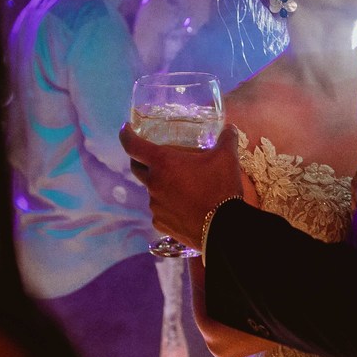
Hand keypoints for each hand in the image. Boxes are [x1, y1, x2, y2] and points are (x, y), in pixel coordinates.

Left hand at [119, 122, 244, 249]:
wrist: (223, 228)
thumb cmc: (220, 188)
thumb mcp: (227, 158)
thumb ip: (226, 138)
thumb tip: (230, 128)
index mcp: (163, 163)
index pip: (133, 145)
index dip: (127, 135)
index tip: (126, 129)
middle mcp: (153, 183)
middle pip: (137, 168)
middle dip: (141, 159)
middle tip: (154, 156)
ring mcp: (155, 206)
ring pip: (151, 190)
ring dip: (160, 184)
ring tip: (180, 185)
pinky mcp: (160, 223)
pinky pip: (160, 209)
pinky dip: (168, 204)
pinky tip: (184, 206)